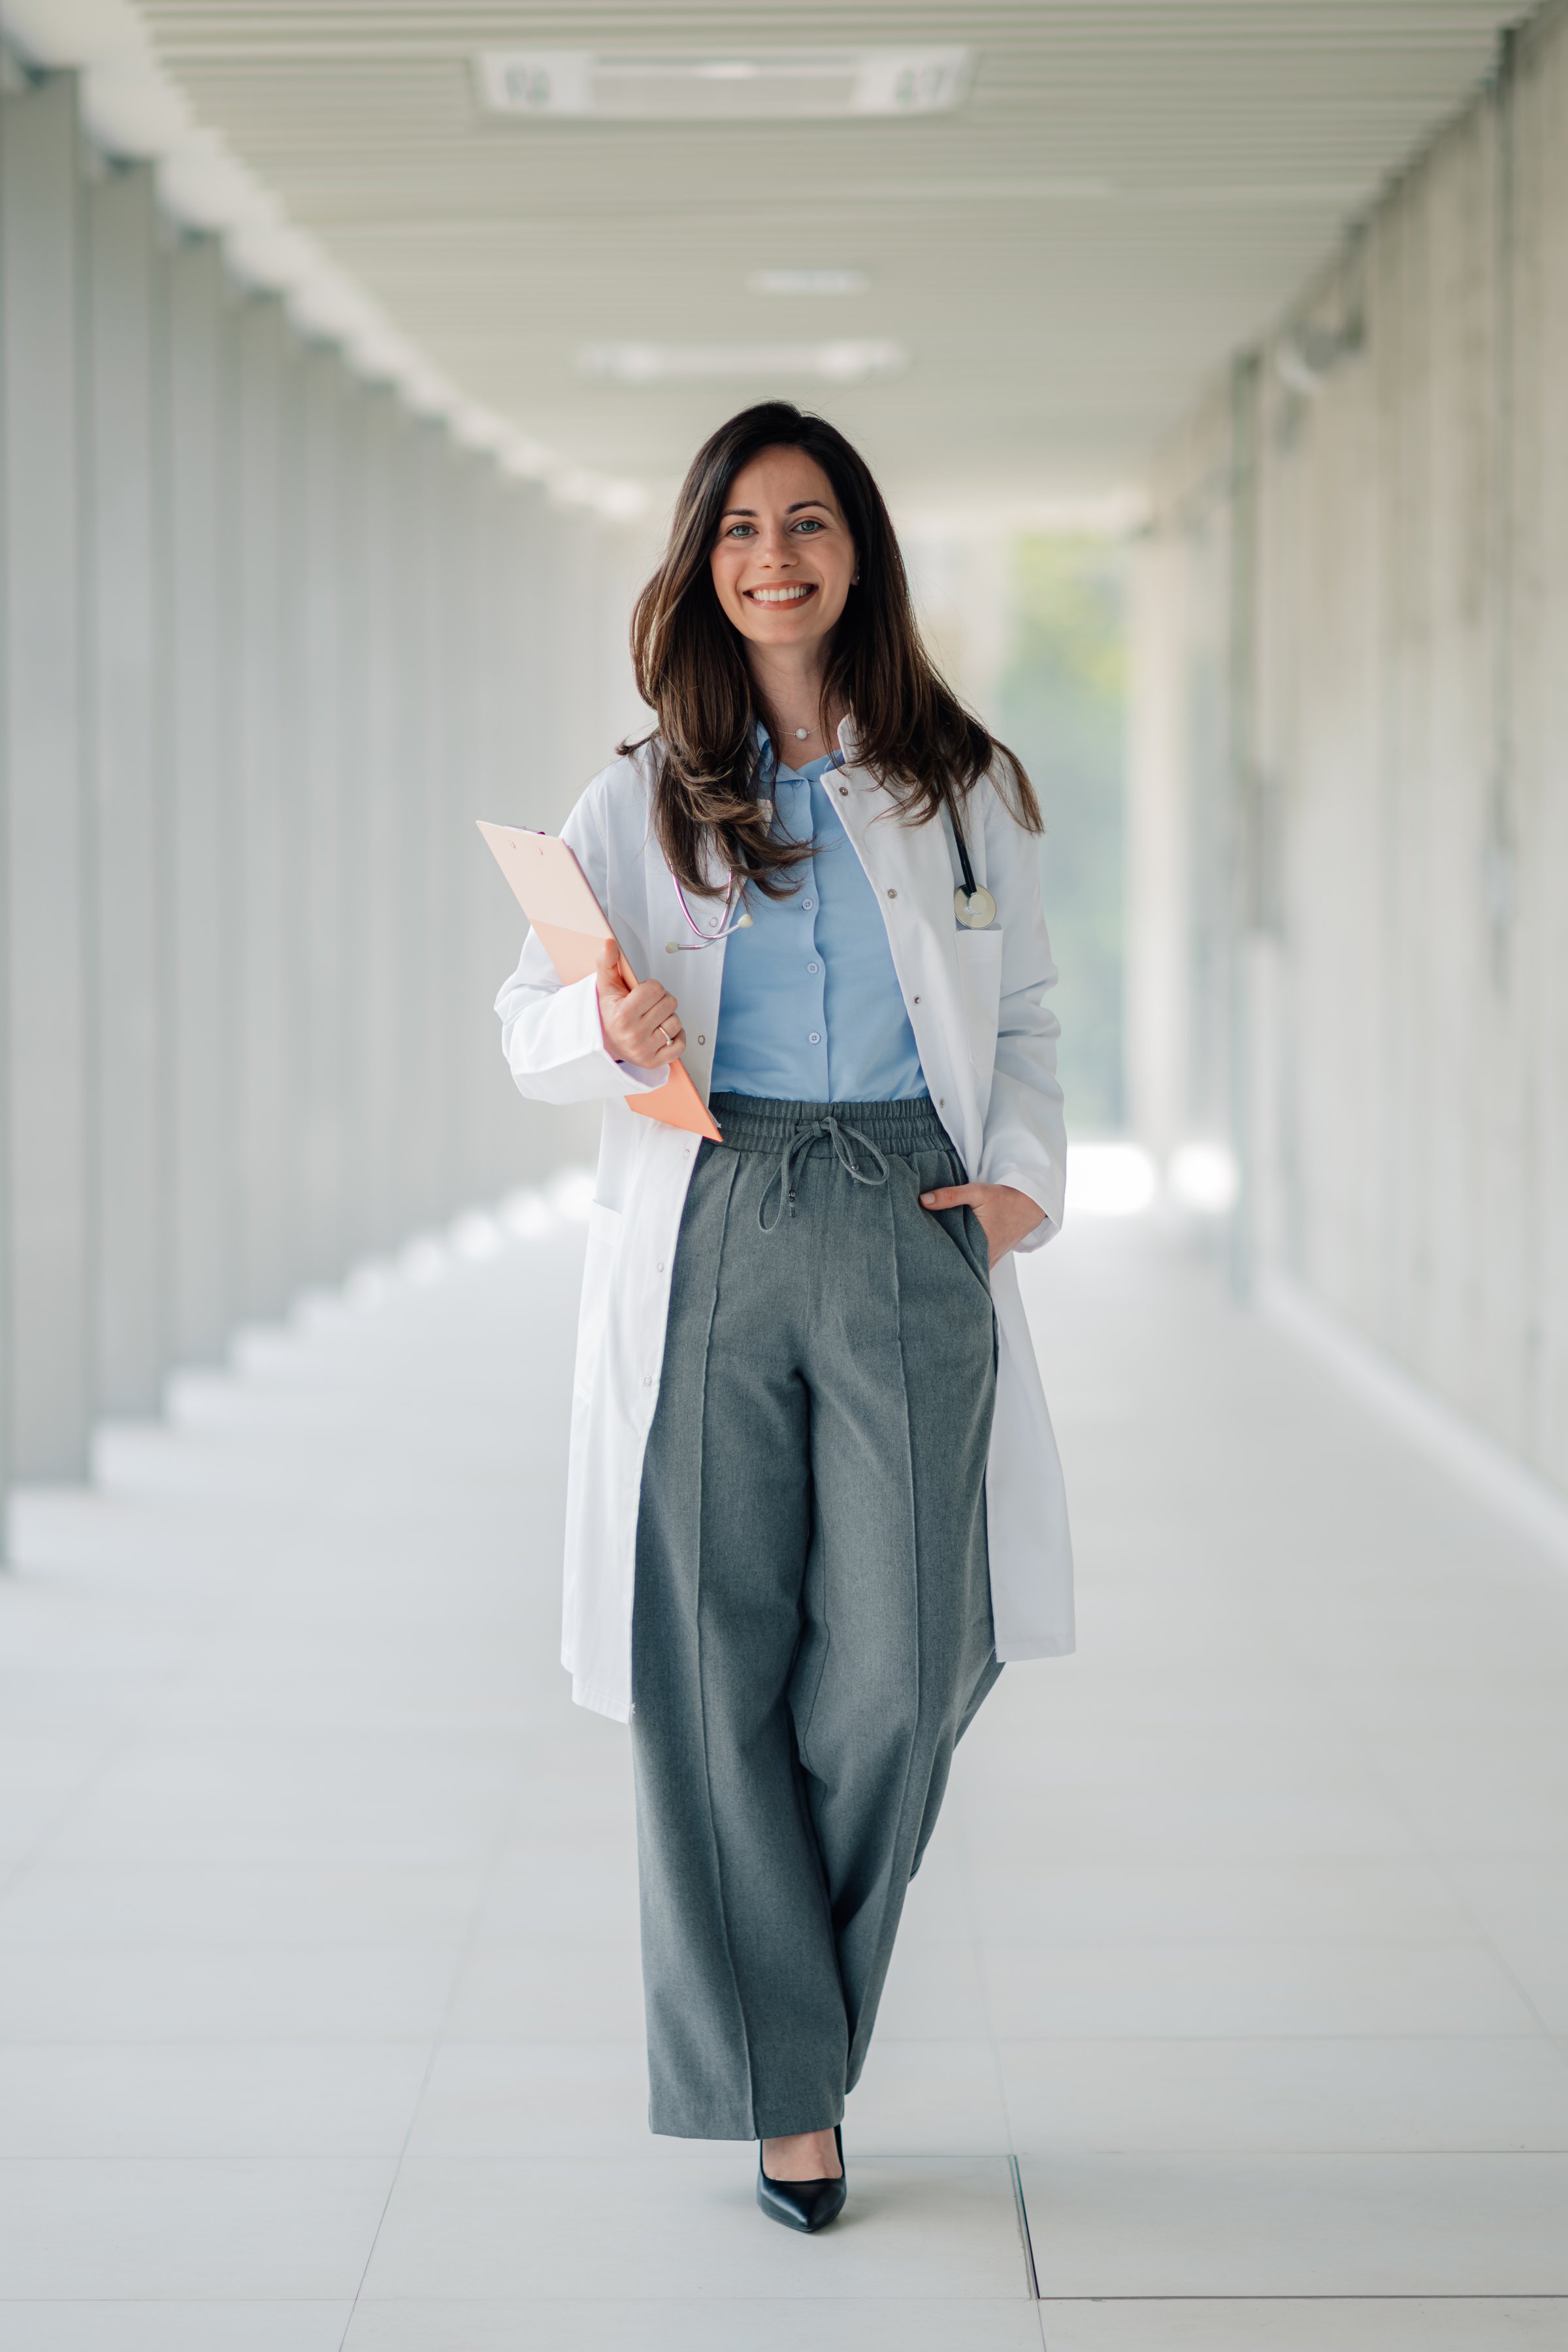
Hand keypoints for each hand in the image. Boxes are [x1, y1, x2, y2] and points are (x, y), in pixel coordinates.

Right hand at [596, 940, 684, 1066]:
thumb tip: (610, 942)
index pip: (655, 989)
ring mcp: (645, 1050)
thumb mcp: (605, 986)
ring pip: (676, 1023)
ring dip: (668, 1018)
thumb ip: (607, 962)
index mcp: (623, 1015)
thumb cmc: (608, 1013)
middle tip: (648, 1006)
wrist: (603, 1042)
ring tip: (653, 1019)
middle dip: (661, 1000)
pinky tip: (663, 1032)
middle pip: (670, 1003)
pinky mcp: (654, 1062)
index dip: (651, 988)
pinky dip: (677, 1037)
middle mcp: (634, 1035)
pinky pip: (680, 1045)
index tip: (641, 993)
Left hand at [919, 1180, 1044, 1265]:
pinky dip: (961, 1258)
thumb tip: (923, 1200)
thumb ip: (950, 1196)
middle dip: (939, 1262)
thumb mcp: (977, 1192)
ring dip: (951, 1260)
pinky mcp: (990, 1258)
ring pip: (965, 1267)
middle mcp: (985, 1260)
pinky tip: (948, 1251)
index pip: (951, 1261)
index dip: (933, 1259)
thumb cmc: (1004, 1198)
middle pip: (956, 1266)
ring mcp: (989, 1261)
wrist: (1030, 1204)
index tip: (917, 1255)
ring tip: (929, 1255)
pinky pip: (973, 1263)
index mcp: (981, 1247)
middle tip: (918, 1255)